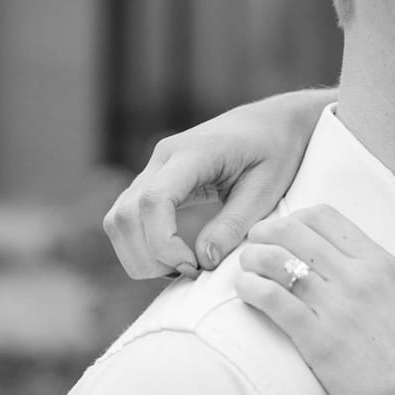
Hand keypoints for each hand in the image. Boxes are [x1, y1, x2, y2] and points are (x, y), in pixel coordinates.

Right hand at [104, 90, 332, 278]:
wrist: (272, 122)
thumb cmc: (277, 151)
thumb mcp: (266, 189)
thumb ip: (233, 224)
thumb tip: (202, 260)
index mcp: (193, 152)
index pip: (154, 200)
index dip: (163, 242)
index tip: (192, 265)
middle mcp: (163, 157)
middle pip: (125, 214)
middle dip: (147, 256)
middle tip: (189, 273)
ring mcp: (154, 168)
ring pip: (118, 218)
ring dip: (139, 254)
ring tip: (182, 268)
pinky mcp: (154, 181)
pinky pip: (128, 217)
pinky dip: (141, 244)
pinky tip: (174, 257)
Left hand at [236, 206, 394, 394]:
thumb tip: (388, 278)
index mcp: (380, 263)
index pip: (325, 218)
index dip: (295, 219)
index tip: (283, 231)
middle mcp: (357, 276)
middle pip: (294, 232)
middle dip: (265, 233)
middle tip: (254, 244)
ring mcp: (336, 305)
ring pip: (277, 260)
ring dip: (253, 258)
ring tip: (245, 268)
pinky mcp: (317, 338)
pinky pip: (273, 299)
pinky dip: (252, 289)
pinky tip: (245, 291)